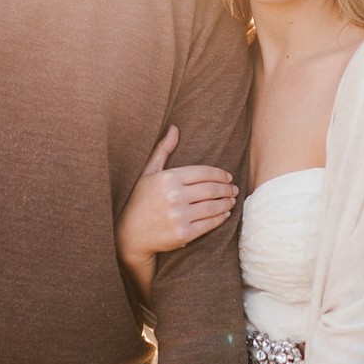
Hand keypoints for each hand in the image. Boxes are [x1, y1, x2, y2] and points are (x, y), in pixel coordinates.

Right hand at [118, 125, 237, 267]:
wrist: (129, 235)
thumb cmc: (140, 201)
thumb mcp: (148, 173)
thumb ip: (163, 150)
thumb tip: (174, 128)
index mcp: (167, 178)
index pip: (203, 172)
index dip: (219, 174)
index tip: (228, 177)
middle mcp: (174, 196)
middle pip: (211, 189)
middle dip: (227, 189)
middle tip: (234, 189)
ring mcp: (179, 216)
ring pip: (212, 206)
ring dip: (227, 203)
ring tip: (232, 200)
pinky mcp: (183, 234)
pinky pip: (209, 224)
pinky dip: (220, 218)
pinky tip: (225, 214)